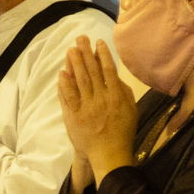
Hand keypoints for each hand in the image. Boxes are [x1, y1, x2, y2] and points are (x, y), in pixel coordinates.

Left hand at [58, 38, 139, 175]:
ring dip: (74, 64)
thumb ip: (124, 91)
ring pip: (79, 81)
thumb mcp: (131, 109)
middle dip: (86, 53)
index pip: (109, 70)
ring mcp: (87, 108)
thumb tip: (115, 75)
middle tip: (80, 38)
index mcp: (116, 96)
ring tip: (71, 50)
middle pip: (92, 71)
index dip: (103, 54)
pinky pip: (69, 98)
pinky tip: (62, 73)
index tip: (98, 42)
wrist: (110, 155)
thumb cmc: (123, 132)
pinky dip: (65, 85)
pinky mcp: (74, 117)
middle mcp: (101, 99)